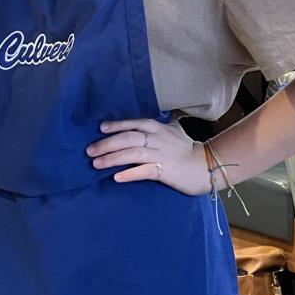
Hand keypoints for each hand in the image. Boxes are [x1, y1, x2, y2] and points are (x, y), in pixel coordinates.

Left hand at [86, 117, 209, 195]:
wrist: (205, 166)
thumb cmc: (187, 149)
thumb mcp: (174, 130)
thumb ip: (160, 123)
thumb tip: (150, 117)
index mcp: (158, 128)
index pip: (133, 124)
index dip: (116, 125)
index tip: (100, 128)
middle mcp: (157, 139)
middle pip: (127, 138)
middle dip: (106, 144)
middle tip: (89, 150)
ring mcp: (161, 155)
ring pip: (132, 154)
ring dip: (112, 159)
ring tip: (96, 164)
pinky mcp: (164, 171)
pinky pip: (144, 171)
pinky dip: (129, 173)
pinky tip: (116, 177)